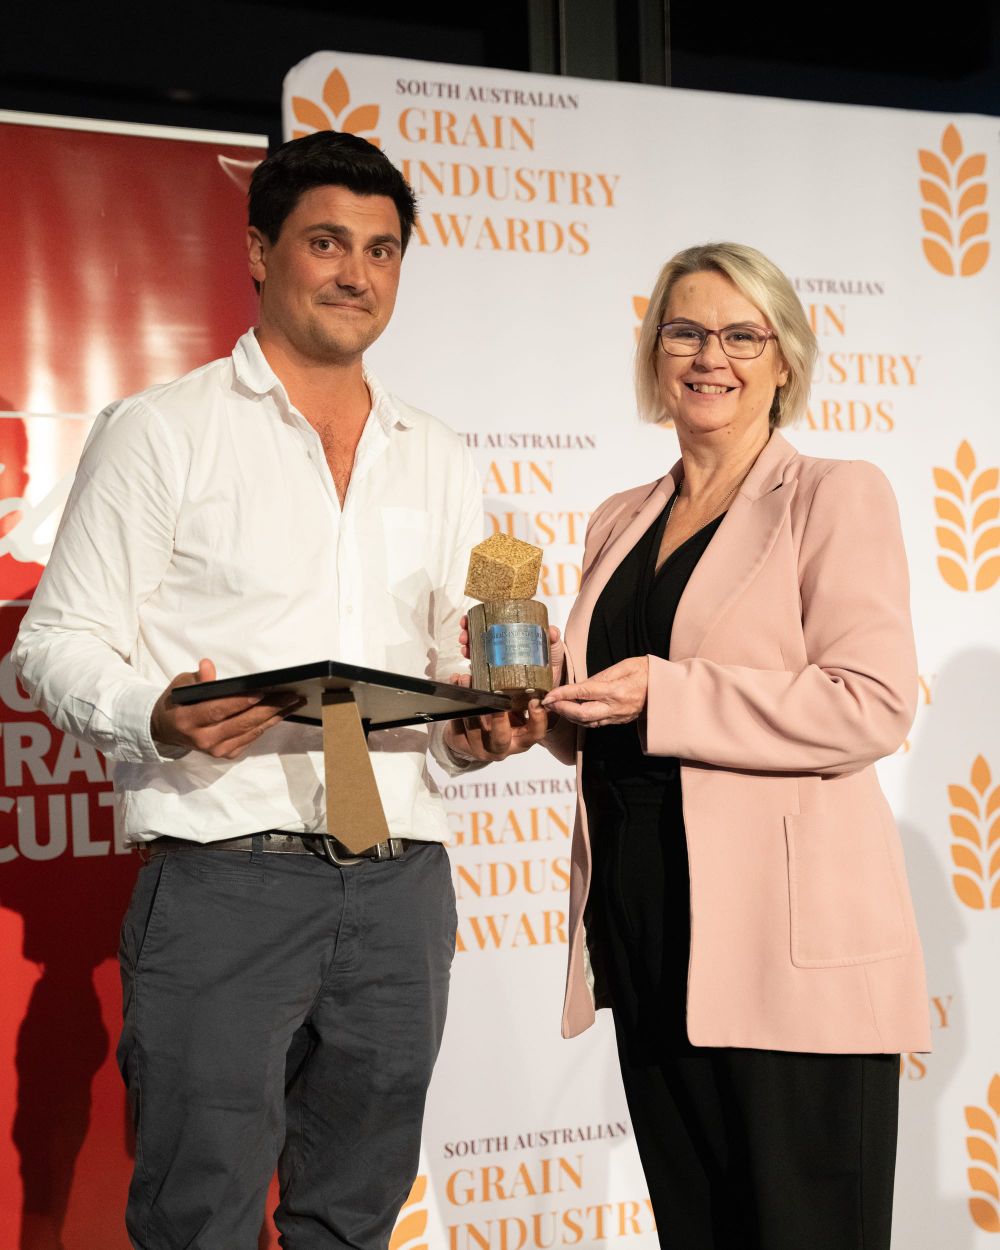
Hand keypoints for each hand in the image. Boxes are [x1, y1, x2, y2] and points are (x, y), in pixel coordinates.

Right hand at [150, 659, 304, 759]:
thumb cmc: (178, 702)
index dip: (240, 702)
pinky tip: (281, 712)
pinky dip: (267, 725)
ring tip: (294, 702)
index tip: (262, 691)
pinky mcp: (226, 754)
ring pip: (251, 732)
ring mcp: (216, 750)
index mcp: (188, 720)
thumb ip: (198, 679)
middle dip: (269, 708)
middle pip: (241, 723)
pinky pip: (251, 738)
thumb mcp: (181, 685)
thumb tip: (208, 666)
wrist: (168, 730)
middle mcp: (203, 739)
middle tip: (291, 695)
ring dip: (275, 716)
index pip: (218, 710)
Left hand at [449, 617, 565, 760]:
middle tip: (496, 702)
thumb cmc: (505, 711)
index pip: (536, 732)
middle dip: (497, 720)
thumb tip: (550, 632)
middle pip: (501, 739)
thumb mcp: (521, 696)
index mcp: (523, 735)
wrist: (474, 734)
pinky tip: (456, 683)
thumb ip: (535, 670)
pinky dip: (456, 702)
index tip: (535, 702)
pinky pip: (456, 723)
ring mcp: (480, 747)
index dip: (537, 719)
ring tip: (466, 678)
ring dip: (470, 702)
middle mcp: (504, 745)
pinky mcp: (461, 742)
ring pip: (474, 730)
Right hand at [458, 617, 565, 688]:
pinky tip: (467, 674)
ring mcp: (498, 665)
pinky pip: (481, 679)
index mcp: (510, 637)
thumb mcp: (552, 646)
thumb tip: (551, 630)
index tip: (467, 619)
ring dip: (467, 651)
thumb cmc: (550, 661)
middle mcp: (500, 650)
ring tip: (465, 649)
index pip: (488, 625)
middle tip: (465, 636)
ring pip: (476, 656)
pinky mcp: (498, 682)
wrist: (554, 683)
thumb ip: (552, 637)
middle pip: (478, 639)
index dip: (474, 621)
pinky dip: (471, 677)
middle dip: (467, 635)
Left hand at [542, 656, 648, 727]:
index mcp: (616, 690)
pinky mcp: (618, 721)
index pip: (583, 693)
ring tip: (555, 707)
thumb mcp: (624, 666)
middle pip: (581, 715)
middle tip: (548, 704)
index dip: (562, 695)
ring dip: (569, 716)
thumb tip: (580, 686)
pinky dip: (580, 719)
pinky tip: (572, 712)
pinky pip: (595, 723)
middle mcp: (615, 707)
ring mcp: (617, 717)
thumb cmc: (647, 671)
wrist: (668, 689)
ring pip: (587, 722)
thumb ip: (601, 676)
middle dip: (561, 710)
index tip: (548, 695)